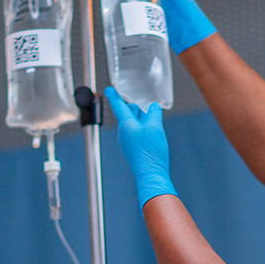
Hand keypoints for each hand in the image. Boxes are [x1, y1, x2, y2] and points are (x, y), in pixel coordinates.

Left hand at [107, 87, 177, 212]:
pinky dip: (144, 127)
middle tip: (138, 99)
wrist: (151, 174)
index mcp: (126, 125)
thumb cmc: (151, 152)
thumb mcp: (155, 127)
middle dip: (133, 106)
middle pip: (128, 114)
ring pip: (134, 123)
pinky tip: (152, 128)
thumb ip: (154, 113)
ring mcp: (128, 142)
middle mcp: (124, 133)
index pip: (119, 106)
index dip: (114, 96)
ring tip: (149, 112)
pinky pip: (137, 133)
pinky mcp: (134, 149)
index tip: (109, 89)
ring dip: (141, 117)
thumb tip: (153, 106)